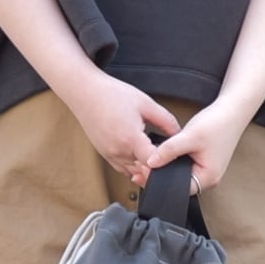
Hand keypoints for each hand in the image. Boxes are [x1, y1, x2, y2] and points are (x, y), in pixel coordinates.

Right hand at [60, 72, 180, 186]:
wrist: (86, 92)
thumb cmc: (112, 94)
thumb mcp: (146, 104)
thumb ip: (166, 121)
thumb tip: (178, 133)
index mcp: (130, 138)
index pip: (153, 162)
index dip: (165, 161)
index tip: (173, 156)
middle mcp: (118, 150)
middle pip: (144, 170)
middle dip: (156, 165)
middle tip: (168, 156)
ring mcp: (109, 154)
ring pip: (133, 172)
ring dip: (144, 167)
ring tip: (153, 154)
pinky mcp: (104, 154)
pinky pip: (122, 168)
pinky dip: (132, 165)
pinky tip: (139, 154)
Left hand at [143, 95, 258, 195]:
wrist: (232, 110)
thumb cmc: (218, 123)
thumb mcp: (190, 136)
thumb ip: (169, 151)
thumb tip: (151, 162)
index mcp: (208, 177)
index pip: (178, 188)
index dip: (160, 180)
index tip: (144, 169)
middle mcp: (208, 177)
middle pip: (178, 183)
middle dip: (161, 174)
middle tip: (144, 163)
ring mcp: (206, 169)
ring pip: (180, 173)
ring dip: (167, 166)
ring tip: (155, 155)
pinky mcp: (203, 160)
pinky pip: (184, 165)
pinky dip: (174, 160)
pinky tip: (166, 151)